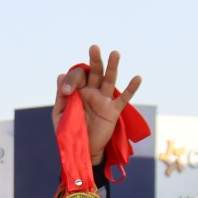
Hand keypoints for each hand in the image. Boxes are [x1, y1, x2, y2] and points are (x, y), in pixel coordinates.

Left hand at [52, 46, 141, 163]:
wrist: (82, 150)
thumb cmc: (70, 131)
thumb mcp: (61, 115)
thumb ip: (61, 97)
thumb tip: (60, 75)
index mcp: (77, 92)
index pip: (77, 77)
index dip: (71, 80)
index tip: (67, 92)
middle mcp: (91, 92)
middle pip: (94, 72)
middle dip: (94, 60)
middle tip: (94, 47)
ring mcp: (103, 100)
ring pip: (109, 80)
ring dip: (112, 67)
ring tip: (115, 53)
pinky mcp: (113, 111)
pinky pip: (124, 98)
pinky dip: (131, 89)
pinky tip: (137, 77)